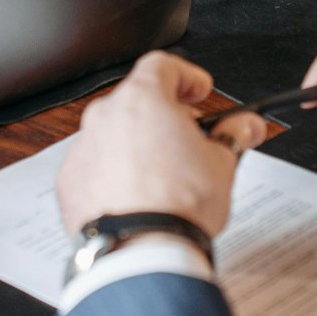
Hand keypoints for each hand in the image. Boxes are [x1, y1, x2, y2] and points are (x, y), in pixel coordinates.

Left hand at [56, 52, 267, 237]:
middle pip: (136, 100)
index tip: (200, 91)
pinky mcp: (70, 182)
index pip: (163, 65)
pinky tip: (136, 197)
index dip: (186, 75)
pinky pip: (95, 166)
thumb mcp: (222, 164)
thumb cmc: (179, 204)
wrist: (141, 250)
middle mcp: (106, 116)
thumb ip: (233, 136)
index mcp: (143, 99)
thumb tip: (246, 126)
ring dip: (136, 145)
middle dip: (163, 114)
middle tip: (187, 137)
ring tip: (163, 175)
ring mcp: (83, 148)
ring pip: (113, 134)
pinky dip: (113, 173)